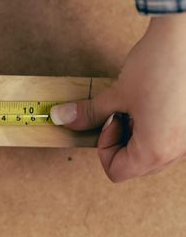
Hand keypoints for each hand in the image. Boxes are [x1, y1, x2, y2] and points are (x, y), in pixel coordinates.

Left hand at [50, 14, 185, 181]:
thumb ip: (90, 113)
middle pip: (135, 165)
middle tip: (120, 112)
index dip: (103, 147)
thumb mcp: (117, 94)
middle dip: (119, 140)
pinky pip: (169, 138)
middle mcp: (178, 152)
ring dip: (137, 133)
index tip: (108, 120)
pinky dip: (155, 126)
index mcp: (156, 151)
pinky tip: (153, 101)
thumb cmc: (159, 65)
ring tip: (139, 104)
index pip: (116, 171)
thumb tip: (62, 118)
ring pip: (152, 152)